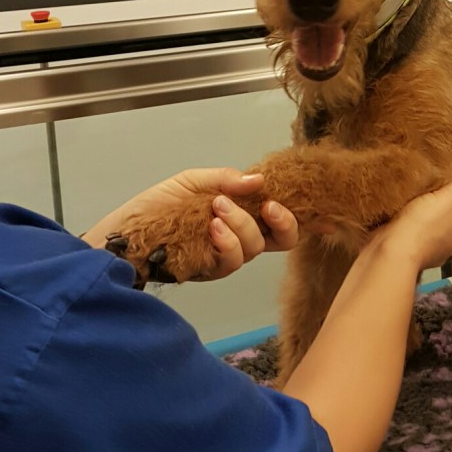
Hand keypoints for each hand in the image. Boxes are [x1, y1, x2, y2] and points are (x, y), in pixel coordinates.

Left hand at [83, 169, 297, 279]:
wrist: (123, 233)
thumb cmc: (157, 207)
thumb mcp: (192, 181)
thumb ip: (226, 180)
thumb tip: (259, 180)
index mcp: (243, 214)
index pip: (281, 218)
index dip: (308, 219)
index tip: (328, 217)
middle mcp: (241, 238)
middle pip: (282, 240)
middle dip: (285, 223)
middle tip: (268, 205)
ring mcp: (226, 256)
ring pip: (256, 248)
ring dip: (243, 226)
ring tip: (219, 208)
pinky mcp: (208, 271)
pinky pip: (231, 261)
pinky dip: (227, 242)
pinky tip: (214, 227)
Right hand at [371, 182, 451, 271]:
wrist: (392, 248)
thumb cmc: (422, 229)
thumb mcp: (449, 199)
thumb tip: (451, 183)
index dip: (446, 193)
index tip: (435, 186)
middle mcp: (440, 246)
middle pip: (436, 213)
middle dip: (427, 202)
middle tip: (420, 193)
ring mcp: (418, 248)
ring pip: (417, 219)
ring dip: (410, 209)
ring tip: (406, 201)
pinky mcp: (398, 246)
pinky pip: (400, 225)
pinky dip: (397, 217)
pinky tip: (395, 211)